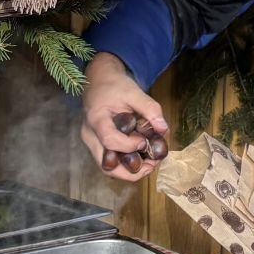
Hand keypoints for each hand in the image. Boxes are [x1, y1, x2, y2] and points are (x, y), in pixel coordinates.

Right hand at [79, 52, 167, 181]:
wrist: (98, 82)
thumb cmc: (114, 86)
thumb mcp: (134, 91)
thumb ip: (149, 108)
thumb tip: (163, 129)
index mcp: (96, 119)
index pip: (109, 140)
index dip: (128, 146)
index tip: (144, 142)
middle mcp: (90, 135)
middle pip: (106, 165)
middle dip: (131, 171)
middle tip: (152, 165)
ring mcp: (92, 143)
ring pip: (108, 168)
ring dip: (129, 171)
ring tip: (150, 164)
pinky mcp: (97, 145)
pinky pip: (110, 162)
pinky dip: (126, 164)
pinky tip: (142, 158)